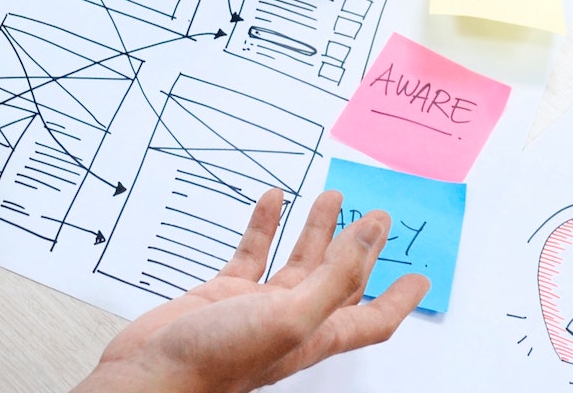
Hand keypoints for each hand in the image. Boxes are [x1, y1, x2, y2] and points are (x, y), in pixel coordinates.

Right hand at [77, 189, 427, 392]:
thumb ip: (334, 276)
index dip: (399, 299)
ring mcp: (256, 306)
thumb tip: (370, 234)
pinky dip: (263, 225)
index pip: (371, 317)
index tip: (420, 279)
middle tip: (379, 218)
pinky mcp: (223, 294)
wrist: (152, 375)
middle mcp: (291, 319)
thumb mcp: (291, 317)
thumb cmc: (218, 362)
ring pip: (296, 260)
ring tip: (331, 197)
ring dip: (315, 229)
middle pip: (337, 279)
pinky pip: (251, 253)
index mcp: (316, 333)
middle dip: (359, 248)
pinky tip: (272, 200)